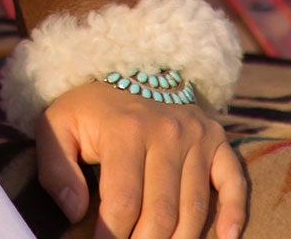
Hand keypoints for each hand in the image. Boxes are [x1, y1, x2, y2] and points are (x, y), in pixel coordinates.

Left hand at [35, 82, 246, 238]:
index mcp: (125, 128)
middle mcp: (167, 131)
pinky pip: (234, 182)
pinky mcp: (217, 141)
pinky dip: (234, 214)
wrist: (128, 70)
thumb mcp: (58, 126)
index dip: (111, 235)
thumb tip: (74, 213)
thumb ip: (56, 168)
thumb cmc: (90, 111)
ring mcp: (196, 135)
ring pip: (194, 209)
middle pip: (161, 212)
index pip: (123, 201)